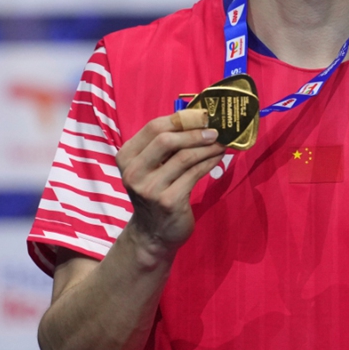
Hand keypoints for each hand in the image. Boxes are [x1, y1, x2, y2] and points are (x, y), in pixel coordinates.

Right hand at [115, 109, 224, 258]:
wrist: (153, 233)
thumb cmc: (156, 192)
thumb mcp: (151, 167)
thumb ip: (165, 146)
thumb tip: (198, 119)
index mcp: (126, 157)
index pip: (153, 127)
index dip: (180, 118)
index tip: (201, 116)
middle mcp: (134, 172)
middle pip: (166, 139)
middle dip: (194, 132)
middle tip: (215, 130)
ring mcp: (150, 189)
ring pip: (184, 157)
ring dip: (207, 147)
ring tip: (221, 143)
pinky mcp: (169, 201)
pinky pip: (194, 174)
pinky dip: (209, 162)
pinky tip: (218, 157)